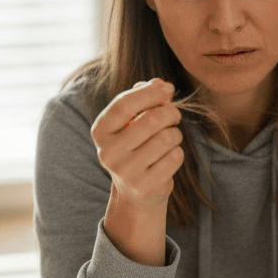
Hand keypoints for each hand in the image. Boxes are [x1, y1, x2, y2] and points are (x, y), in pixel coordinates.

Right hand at [92, 79, 184, 265]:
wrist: (133, 192)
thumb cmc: (136, 146)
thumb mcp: (133, 120)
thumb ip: (144, 98)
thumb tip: (160, 85)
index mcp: (100, 131)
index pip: (124, 104)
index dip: (150, 93)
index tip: (168, 88)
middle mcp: (108, 152)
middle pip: (152, 120)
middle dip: (170, 113)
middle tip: (174, 115)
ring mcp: (125, 172)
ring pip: (167, 138)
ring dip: (175, 134)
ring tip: (168, 139)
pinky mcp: (144, 186)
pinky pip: (174, 157)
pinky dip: (177, 153)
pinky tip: (167, 158)